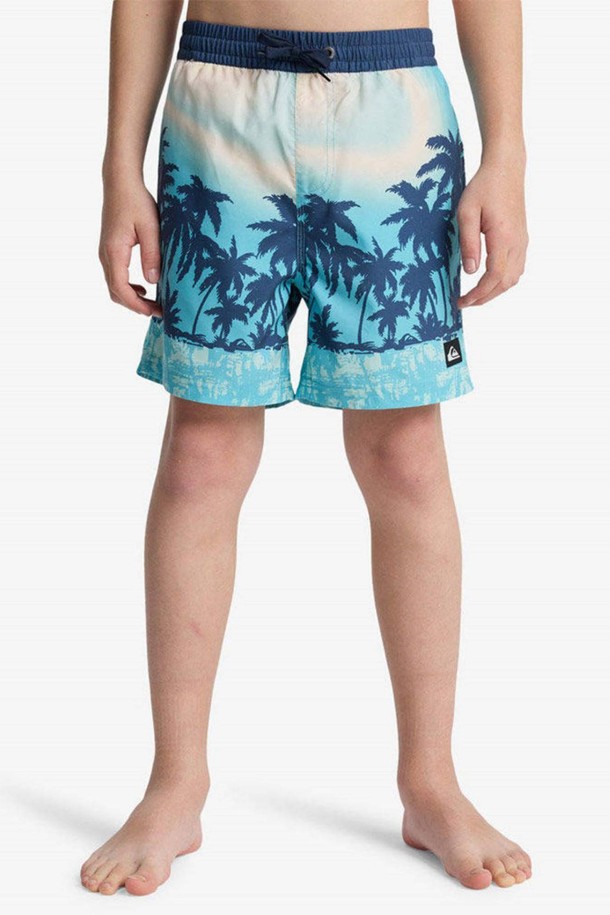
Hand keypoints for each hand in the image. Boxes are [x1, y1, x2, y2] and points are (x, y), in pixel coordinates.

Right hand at [99, 179, 161, 317]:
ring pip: (114, 286)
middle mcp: (105, 255)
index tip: (155, 312)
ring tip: (154, 303)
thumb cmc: (137, 201)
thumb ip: (152, 254)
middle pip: (116, 292)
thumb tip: (153, 281)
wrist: (120, 183)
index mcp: (114, 252)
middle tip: (160, 312)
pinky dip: (128, 287)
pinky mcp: (109, 250)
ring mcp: (105, 253)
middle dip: (136, 306)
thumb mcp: (151, 227)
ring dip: (132, 298)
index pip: (121, 288)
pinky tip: (144, 288)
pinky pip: (115, 276)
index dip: (137, 305)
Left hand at [457, 159, 527, 307]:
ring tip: (475, 295)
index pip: (494, 276)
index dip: (478, 293)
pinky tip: (488, 281)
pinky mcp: (522, 239)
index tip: (462, 301)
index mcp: (503, 238)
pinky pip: (516, 268)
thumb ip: (468, 242)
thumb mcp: (466, 212)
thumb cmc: (484, 187)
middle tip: (464, 303)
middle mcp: (517, 243)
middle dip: (485, 297)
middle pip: (505, 282)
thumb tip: (470, 271)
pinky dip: (503, 280)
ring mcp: (522, 242)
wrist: (506, 169)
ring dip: (495, 290)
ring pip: (513, 278)